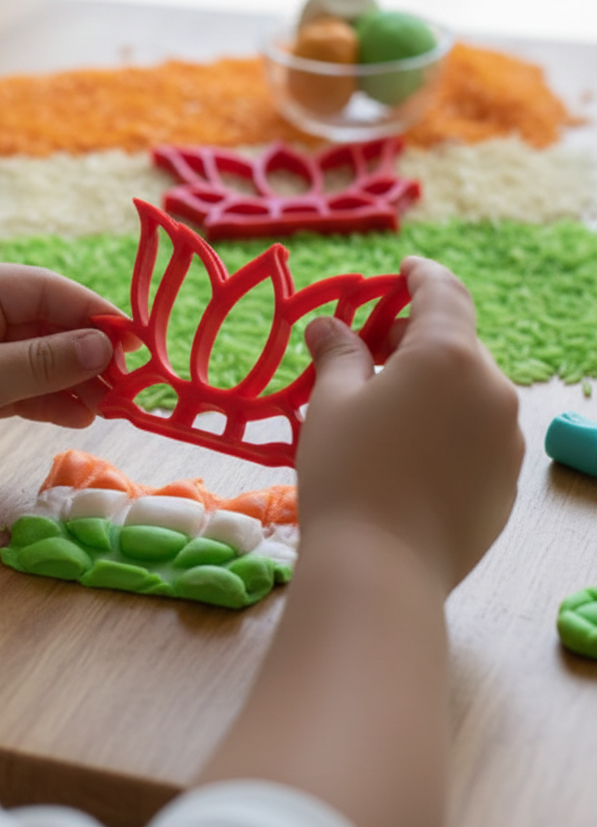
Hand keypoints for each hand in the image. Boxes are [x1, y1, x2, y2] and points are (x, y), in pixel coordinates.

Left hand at [0, 264, 117, 503]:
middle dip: (85, 352)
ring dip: (71, 380)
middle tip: (127, 384)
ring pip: (34, 359)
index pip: (44, 290)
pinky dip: (47, 400)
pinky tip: (79, 416)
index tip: (134, 342)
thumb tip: (104, 346)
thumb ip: (42, 362)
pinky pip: (18, 388)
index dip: (92, 312)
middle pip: (43, 324)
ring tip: (111, 406)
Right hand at [296, 255, 522, 590]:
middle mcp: (493, 390)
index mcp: (449, 357)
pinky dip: (448, 427)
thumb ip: (339, 354)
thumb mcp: (332, 402)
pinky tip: (409, 455)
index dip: (421, 275)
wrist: (381, 567)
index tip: (405, 270)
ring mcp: (508, 440)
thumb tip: (328, 326)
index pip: (443, 293)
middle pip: (457, 344)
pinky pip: (477, 435)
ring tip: (386, 409)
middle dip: (417, 338)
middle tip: (372, 351)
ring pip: (470, 392)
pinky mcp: (507, 482)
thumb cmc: (347, 470)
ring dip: (434, 385)